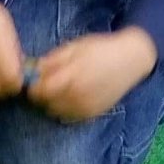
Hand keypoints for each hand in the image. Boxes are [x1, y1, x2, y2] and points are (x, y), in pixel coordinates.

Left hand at [29, 28, 157, 121]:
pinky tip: (71, 97)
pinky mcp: (91, 114)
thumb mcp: (75, 47)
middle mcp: (77, 95)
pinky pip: (68, 117)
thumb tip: (32, 69)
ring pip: (55, 112)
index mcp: (72, 76)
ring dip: (52, 103)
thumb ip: (53, 60)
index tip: (34, 81)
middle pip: (46, 104)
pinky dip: (65, 109)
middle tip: (47, 84)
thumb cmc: (101, 49)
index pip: (40, 91)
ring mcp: (85, 107)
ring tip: (60, 90)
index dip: (33, 87)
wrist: (131, 60)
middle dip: (42, 95)